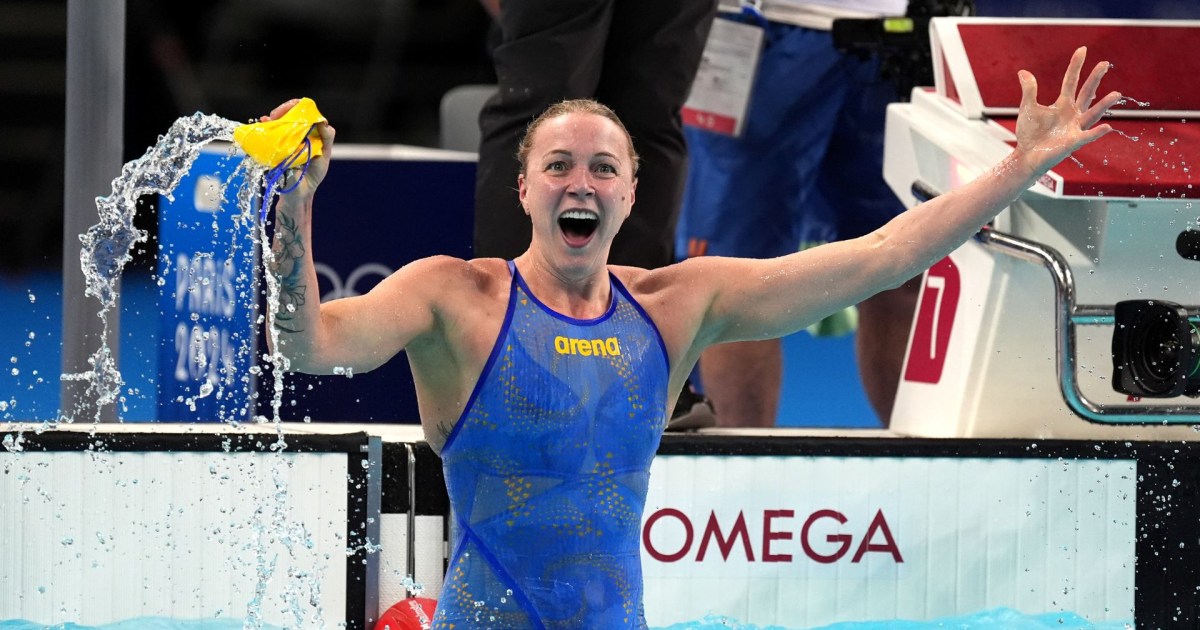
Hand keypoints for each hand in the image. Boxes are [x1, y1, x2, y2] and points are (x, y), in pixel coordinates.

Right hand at [260, 98, 335, 197]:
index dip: (301, 109)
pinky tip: (263, 121)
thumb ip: (326, 138)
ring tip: (269, 119)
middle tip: (277, 115)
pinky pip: (270, 131)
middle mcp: (300, 132)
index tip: (295, 114)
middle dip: (285, 110)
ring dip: (275, 116)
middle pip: (292, 112)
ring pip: (281, 120)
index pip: (308, 112)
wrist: (299, 192)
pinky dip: (267, 124)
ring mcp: (287, 138)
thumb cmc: (313, 173)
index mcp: (312, 132)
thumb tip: (321, 122)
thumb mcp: (324, 155)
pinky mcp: (276, 145)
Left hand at [1014, 46, 1121, 173]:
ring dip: (1104, 105)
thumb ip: (1029, 91)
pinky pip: (1087, 136)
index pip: (1071, 81)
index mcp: (1062, 105)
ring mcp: (1074, 128)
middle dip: (1094, 79)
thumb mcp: (1028, 109)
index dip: (1076, 66)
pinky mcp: (1073, 142)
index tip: (1082, 49)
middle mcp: (1072, 114)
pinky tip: (1107, 127)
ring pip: (1092, 114)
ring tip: (1116, 94)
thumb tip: (1023, 71)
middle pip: (1086, 93)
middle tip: (1104, 63)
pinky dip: (1096, 133)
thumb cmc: (1030, 134)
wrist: (1026, 156)